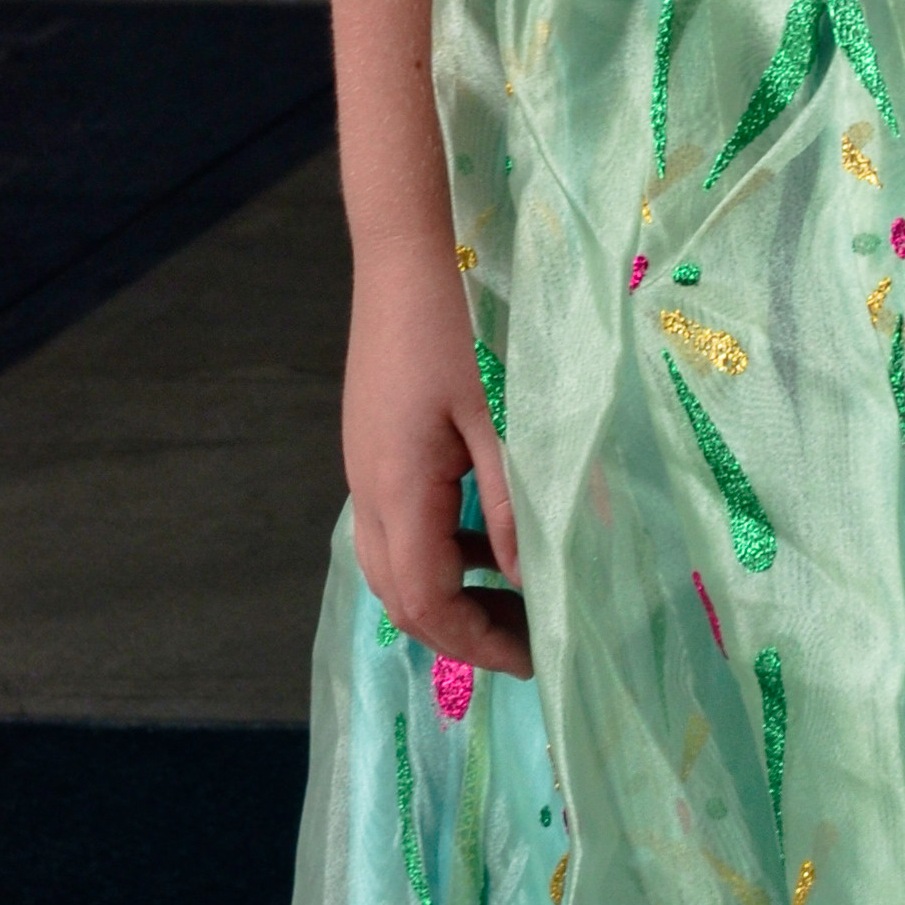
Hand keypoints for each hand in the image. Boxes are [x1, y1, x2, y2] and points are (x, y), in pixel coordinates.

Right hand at [345, 240, 531, 679]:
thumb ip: (519, 502)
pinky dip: (446, 548)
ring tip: (520, 601)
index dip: (480, 642)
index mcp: (399, 489)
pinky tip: (494, 536)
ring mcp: (367, 463)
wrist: (412, 244)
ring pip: (397, 560)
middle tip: (533, 645)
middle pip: (401, 594)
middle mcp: (369, 487)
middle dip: (463, 631)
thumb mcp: (508, 415)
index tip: (538, 661)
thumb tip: (534, 581)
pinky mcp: (378, 440)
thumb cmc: (467, 321)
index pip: (426, 602)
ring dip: (453, 591)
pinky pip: (404, 520)